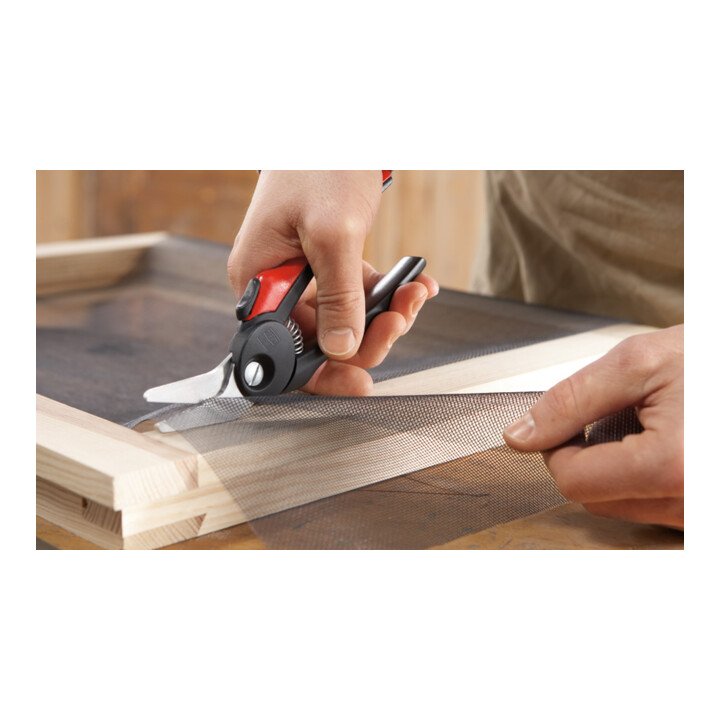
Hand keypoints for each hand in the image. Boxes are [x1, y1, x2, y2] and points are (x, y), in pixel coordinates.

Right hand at [228, 171, 438, 394]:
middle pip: (320, 340)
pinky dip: (386, 296)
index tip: (361, 382)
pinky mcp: (327, 266)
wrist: (338, 125)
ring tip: (413, 294)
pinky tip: (413, 286)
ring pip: (345, 322)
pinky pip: (357, 297)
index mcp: (259, 280)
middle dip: (367, 337)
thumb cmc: (320, 164)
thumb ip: (338, 297)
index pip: (283, 349)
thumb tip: (342, 349)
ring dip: (385, 315)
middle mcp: (276, 286)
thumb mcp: (333, 234)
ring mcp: (302, 277)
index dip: (322, 372)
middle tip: (401, 318)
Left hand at [504, 325, 683, 528]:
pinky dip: (644, 481)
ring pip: (621, 508)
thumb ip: (571, 401)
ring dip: (619, 470)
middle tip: (620, 416)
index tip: (572, 421)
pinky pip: (652, 510)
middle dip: (590, 457)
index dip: (558, 446)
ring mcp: (702, 519)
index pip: (572, 481)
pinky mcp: (703, 519)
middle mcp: (694, 506)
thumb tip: (519, 436)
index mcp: (673, 466)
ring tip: (654, 429)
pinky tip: (666, 447)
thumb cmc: (713, 360)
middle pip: (594, 499)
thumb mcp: (640, 362)